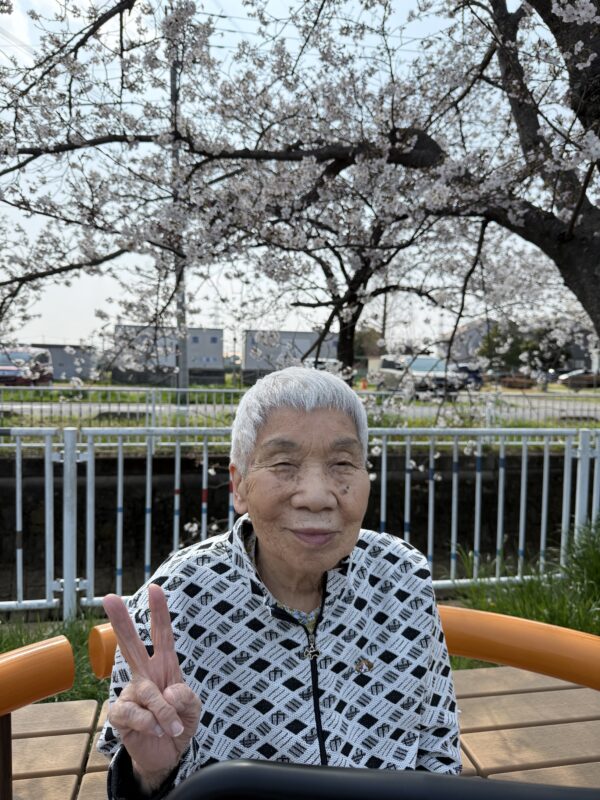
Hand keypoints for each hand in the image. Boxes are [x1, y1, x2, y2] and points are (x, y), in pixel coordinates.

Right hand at [103, 584, 201, 792]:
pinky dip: (150, 723)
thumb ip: (185, 697)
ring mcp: (131, 693)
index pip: (163, 635)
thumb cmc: (179, 724)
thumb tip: (166, 691)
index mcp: (166, 666)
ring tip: (172, 726)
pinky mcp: (121, 714)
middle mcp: (146, 674)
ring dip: (162, 710)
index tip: (155, 589)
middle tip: (109, 597)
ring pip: (145, 690)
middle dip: (121, 620)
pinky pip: (134, 713)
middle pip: (131, 644)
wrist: (167, 756)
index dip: (160, 613)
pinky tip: (156, 731)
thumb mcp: (193, 709)